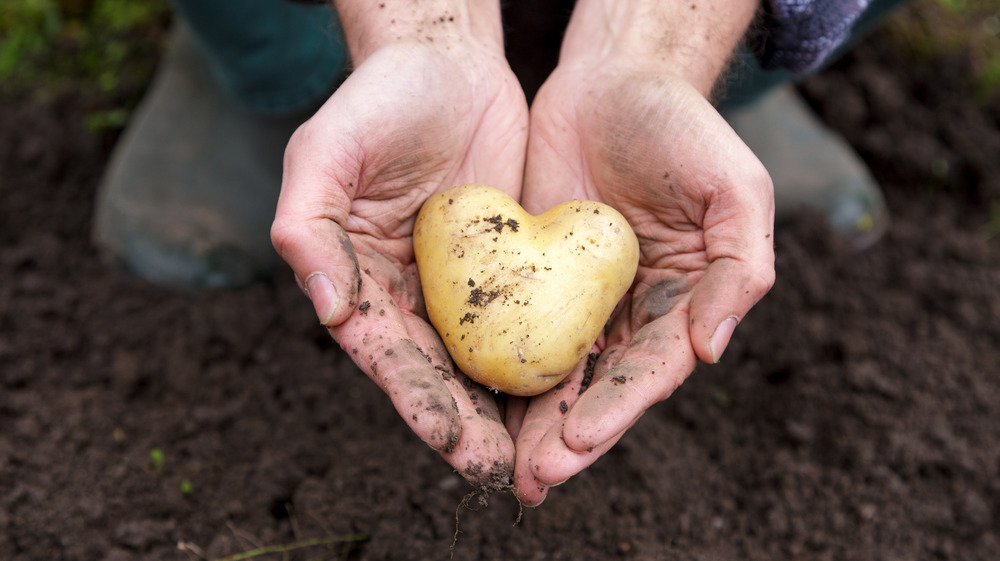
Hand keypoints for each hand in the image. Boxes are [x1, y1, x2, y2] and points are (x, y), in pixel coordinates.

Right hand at [271, 19, 528, 487]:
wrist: (445, 61)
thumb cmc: (375, 102)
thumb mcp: (324, 154)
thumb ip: (308, 229)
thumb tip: (328, 311)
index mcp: (358, 282)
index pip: (386, 355)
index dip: (415, 400)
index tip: (449, 439)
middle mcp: (408, 295)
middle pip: (438, 373)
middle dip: (467, 425)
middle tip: (501, 470)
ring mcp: (462, 285)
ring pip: (486, 359)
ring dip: (507, 409)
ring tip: (537, 454)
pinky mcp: (510, 266)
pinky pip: (528, 318)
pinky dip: (543, 355)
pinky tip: (572, 389)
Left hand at [510, 58, 774, 502]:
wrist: (612, 80)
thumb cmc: (683, 128)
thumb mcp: (735, 189)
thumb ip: (740, 269)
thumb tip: (711, 351)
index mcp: (685, 304)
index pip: (652, 370)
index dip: (618, 409)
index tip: (578, 440)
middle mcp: (633, 313)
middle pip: (600, 388)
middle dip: (569, 437)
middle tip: (533, 479)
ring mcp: (581, 298)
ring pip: (555, 372)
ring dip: (531, 422)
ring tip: (506, 468)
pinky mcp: (534, 275)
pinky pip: (514, 326)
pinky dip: (500, 366)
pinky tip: (476, 400)